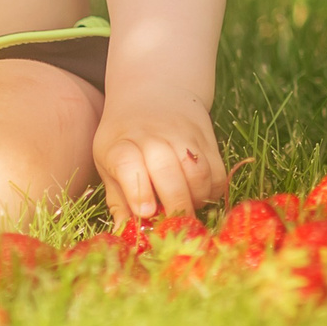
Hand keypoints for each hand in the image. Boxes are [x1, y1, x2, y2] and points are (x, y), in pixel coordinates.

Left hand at [94, 98, 227, 222]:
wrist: (156, 91)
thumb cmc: (126, 136)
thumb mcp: (109, 160)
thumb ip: (118, 199)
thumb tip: (123, 234)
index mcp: (120, 143)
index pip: (127, 163)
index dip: (137, 190)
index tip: (145, 213)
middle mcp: (152, 136)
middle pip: (167, 171)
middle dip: (174, 205)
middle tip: (173, 226)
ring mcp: (182, 135)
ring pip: (198, 173)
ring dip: (196, 200)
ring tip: (188, 211)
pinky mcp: (207, 138)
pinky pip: (217, 172)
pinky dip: (213, 192)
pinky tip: (201, 197)